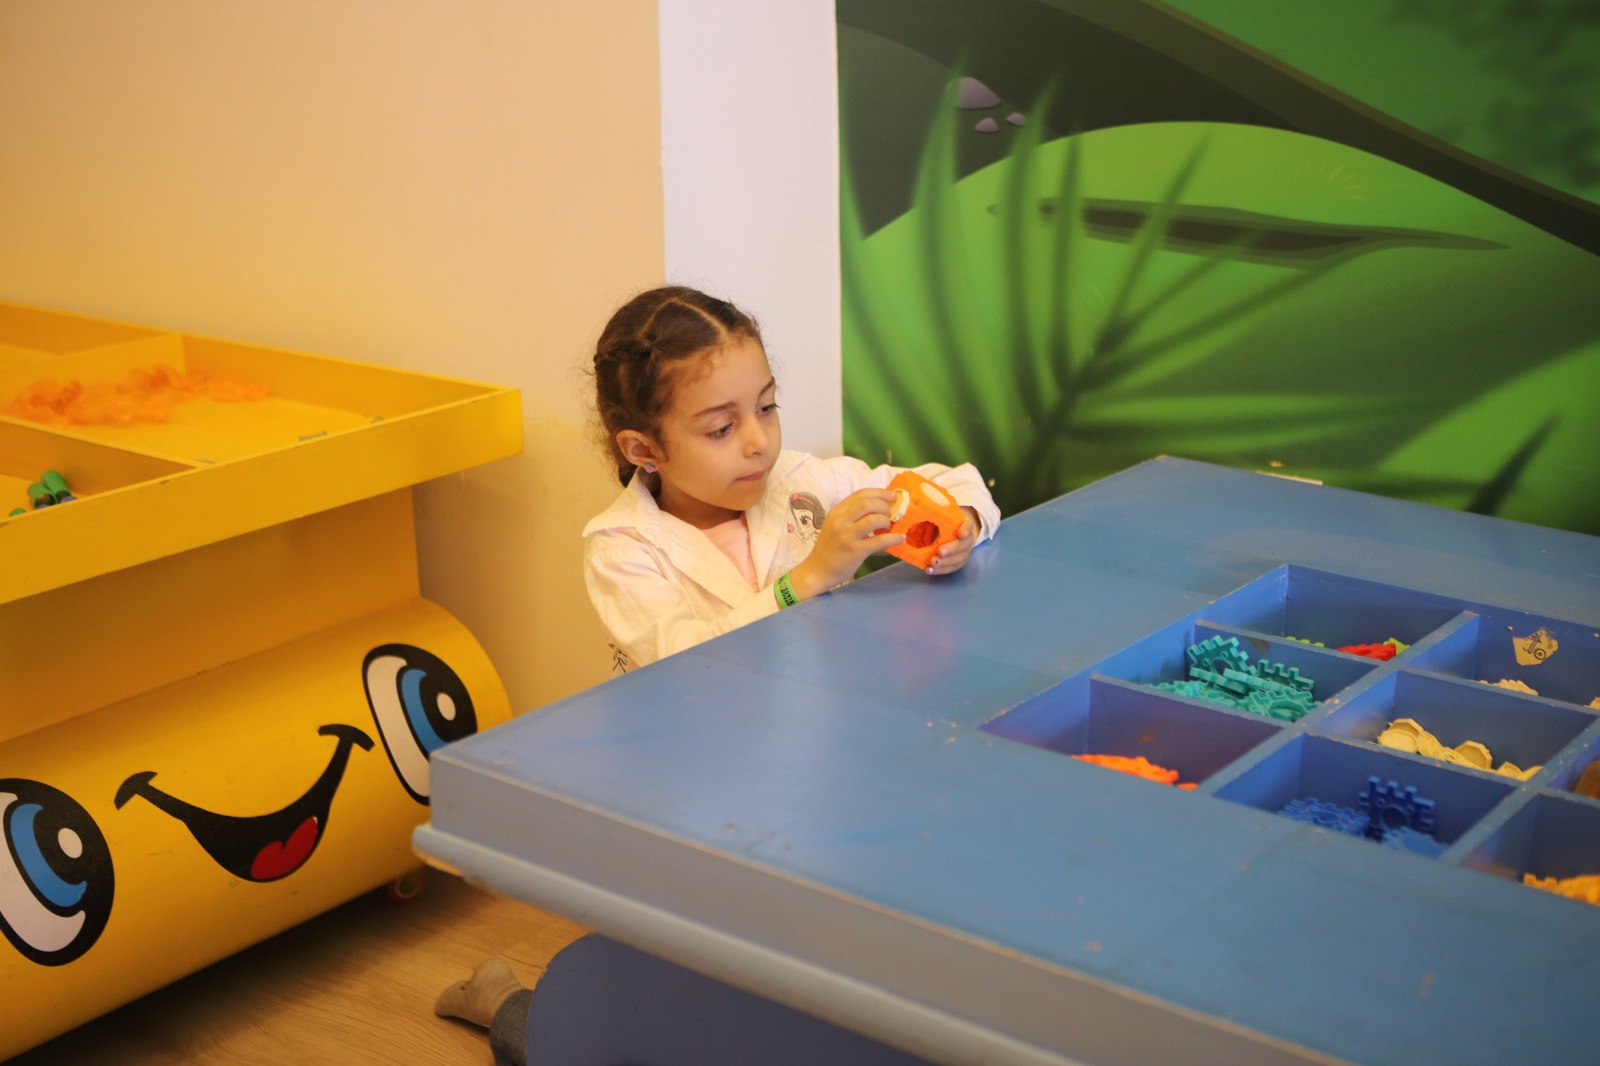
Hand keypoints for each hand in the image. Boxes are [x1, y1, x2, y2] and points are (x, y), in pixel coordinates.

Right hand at [788, 488, 904, 598]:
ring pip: (873, 519)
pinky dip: (893, 538)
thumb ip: (852, 516)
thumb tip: (879, 509)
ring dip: (886, 521)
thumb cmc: (830, 548)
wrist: (817, 570)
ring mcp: (847, 536)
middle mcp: (840, 521)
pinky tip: (900, 539)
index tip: (892, 496)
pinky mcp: (855, 551)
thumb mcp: (835, 526)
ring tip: (888, 527)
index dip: (879, 492)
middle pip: (867, 503)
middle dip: (884, 506)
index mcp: (836, 512)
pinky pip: (879, 541)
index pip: (860, 494)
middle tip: (890, 514)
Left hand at [926, 507, 979, 575]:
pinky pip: (951, 568)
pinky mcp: (957, 561)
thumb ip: (935, 511)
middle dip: (952, 550)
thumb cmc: (948, 520)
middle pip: (963, 546)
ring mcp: (964, 552)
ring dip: (945, 563)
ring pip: (958, 559)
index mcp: (965, 524)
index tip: (961, 533)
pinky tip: (929, 570)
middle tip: (940, 552)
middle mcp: (967, 539)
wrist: (958, 531)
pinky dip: (940, 570)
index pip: (968, 525)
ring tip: (933, 563)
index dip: (965, 529)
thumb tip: (917, 506)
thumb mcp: (944, 514)